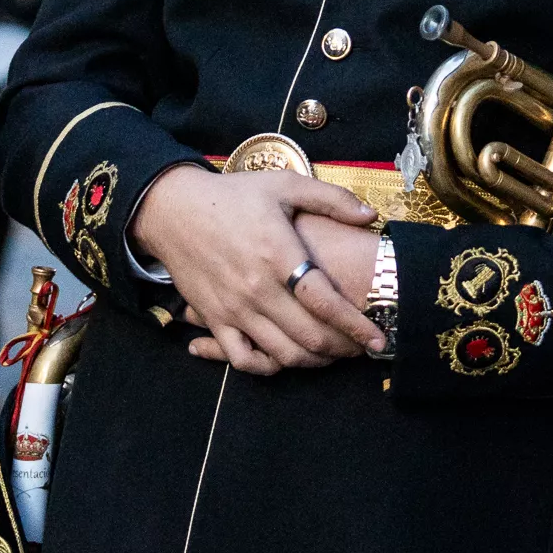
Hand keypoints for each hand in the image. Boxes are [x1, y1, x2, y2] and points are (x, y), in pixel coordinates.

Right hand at [185, 212, 378, 365]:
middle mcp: (257, 287)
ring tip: (332, 355)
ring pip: (281, 353)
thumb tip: (370, 216)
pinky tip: (284, 359)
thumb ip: (331, 199)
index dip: (357, 325)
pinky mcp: (214, 319)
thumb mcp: (284, 185)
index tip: (379, 338)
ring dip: (313, 361)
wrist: (173, 210)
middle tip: (361, 348)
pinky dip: (267, 366)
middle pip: (309, 335)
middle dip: (343, 348)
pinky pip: (242, 358)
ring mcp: (233, 308)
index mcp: (278, 254)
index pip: (325, 301)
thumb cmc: (232, 196)